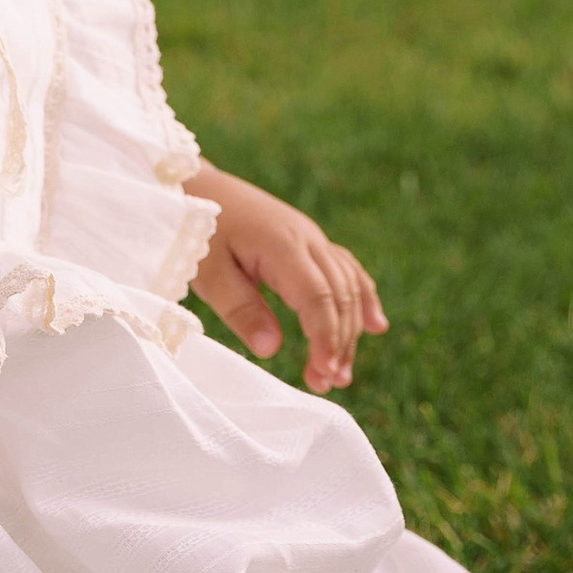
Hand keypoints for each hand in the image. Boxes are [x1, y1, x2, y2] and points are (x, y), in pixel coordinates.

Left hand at [191, 166, 386, 387]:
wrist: (198, 189)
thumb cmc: (198, 232)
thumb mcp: (208, 274)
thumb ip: (240, 310)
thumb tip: (271, 350)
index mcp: (282, 246)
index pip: (318, 298)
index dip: (325, 338)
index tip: (323, 373)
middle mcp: (307, 239)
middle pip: (340, 295)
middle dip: (339, 342)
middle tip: (328, 383)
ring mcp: (312, 238)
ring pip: (348, 285)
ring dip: (350, 330)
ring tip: (340, 371)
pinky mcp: (310, 241)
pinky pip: (346, 269)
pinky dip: (362, 298)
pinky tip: (374, 326)